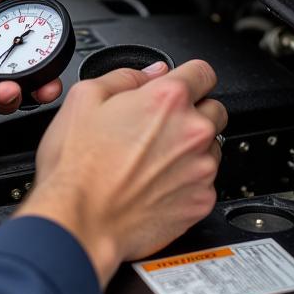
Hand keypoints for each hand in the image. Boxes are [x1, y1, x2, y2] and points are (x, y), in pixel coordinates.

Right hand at [16, 59, 225, 286]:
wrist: (80, 221)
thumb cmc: (78, 166)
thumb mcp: (85, 98)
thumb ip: (125, 76)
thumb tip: (150, 73)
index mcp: (167, 100)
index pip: (203, 72)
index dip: (189, 76)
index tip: (181, 85)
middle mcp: (192, 132)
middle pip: (215, 109)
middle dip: (193, 112)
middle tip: (160, 126)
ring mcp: (201, 169)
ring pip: (211, 147)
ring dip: (191, 148)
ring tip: (153, 159)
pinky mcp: (200, 202)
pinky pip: (205, 182)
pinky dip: (187, 181)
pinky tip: (156, 183)